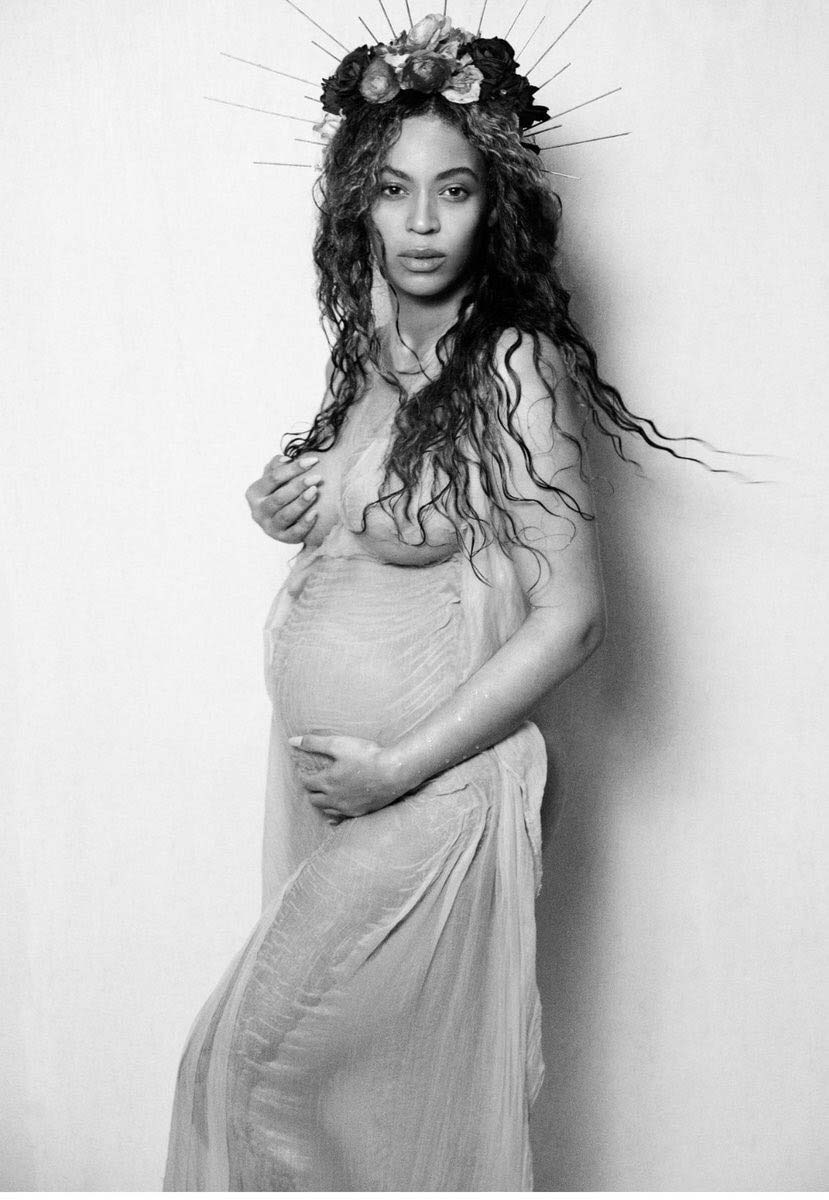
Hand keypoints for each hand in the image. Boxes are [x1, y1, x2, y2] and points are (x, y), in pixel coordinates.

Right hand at [245, 453, 321, 542]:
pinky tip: (315, 513)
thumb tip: (286, 459)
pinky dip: (305, 524)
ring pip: (286, 515)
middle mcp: (258, 511)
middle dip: (298, 486)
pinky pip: (294, 532)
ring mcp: (269, 527)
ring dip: (301, 503)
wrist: (281, 519)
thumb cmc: (278, 492)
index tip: (313, 461)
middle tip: (317, 477)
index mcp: (254, 493)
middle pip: (279, 497)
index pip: (273, 478)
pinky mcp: (283, 538)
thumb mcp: (273, 479)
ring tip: (315, 491)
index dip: (293, 468)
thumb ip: (277, 466)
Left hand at [288, 733, 411, 819]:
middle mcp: (334, 798)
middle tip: (313, 783)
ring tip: (324, 795)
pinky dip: (335, 815)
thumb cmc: (367, 756)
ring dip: (323, 802)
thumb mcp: (338, 744)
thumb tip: (292, 741)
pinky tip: (336, 813)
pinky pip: (342, 818)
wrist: (394, 772)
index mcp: (327, 781)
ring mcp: (348, 808)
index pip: (307, 783)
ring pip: (327, 810)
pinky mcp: (361, 812)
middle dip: (311, 791)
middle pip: (314, 799)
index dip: (304, 776)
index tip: (305, 771)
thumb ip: (314, 743)